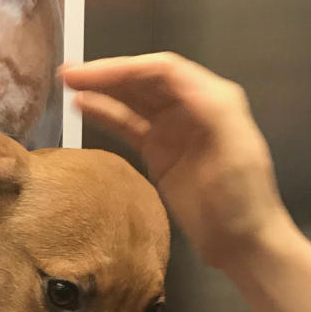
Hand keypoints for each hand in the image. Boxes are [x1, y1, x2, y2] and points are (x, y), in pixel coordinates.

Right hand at [60, 53, 294, 269]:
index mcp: (211, 98)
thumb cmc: (243, 198)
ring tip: (67, 87)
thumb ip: (210, 109)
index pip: (161, 71)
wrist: (242, 243)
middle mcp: (191, 106)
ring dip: (102, 91)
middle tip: (67, 75)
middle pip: (143, 81)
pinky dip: (106, 116)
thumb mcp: (235, 149)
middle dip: (107, 74)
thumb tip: (175, 79)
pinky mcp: (160, 153)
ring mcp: (173, 130)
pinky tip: (83, 109)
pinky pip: (129, 127)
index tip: (87, 74)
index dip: (122, 68)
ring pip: (133, 101)